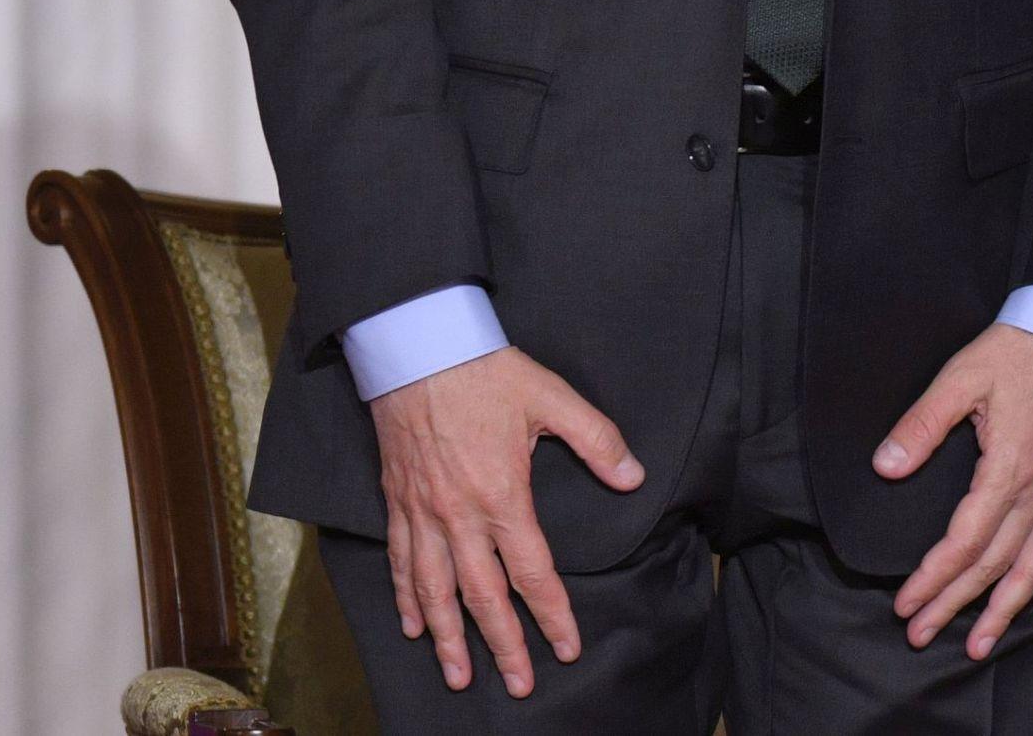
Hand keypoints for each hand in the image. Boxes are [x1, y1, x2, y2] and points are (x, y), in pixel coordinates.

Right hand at [371, 346, 642, 695]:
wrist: (418, 348)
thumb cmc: (487, 372)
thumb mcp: (552, 397)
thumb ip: (597, 439)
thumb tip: (634, 476)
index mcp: (503, 496)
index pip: (532, 572)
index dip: (551, 614)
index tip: (566, 647)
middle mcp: (459, 516)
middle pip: (482, 596)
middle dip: (503, 646)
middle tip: (520, 685)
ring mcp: (423, 513)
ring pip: (434, 591)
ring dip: (447, 638)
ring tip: (459, 675)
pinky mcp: (397, 502)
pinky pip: (401, 561)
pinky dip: (406, 598)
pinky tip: (412, 625)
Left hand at [876, 322, 1032, 657]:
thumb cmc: (1019, 350)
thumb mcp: (961, 376)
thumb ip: (922, 424)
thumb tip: (885, 467)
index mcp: (1008, 468)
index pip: (966, 541)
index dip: (933, 578)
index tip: (906, 603)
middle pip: (996, 564)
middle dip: (957, 605)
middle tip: (922, 635)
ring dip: (1007, 610)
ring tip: (981, 646)